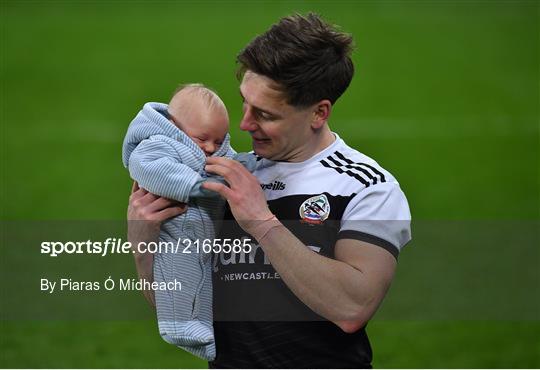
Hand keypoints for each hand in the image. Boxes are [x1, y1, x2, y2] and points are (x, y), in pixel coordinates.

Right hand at [127, 182, 186, 306]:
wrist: (138, 245)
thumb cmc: (138, 226)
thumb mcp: (132, 208)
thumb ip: (136, 193)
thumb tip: (140, 177)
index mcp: (133, 198)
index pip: (149, 183)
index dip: (162, 180)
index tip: (174, 177)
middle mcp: (137, 203)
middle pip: (159, 190)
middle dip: (172, 188)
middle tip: (185, 185)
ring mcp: (144, 211)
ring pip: (165, 199)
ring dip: (178, 198)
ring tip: (186, 196)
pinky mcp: (152, 220)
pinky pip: (169, 211)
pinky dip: (179, 209)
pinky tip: (184, 208)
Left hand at [202, 157, 272, 233]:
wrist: (262, 221)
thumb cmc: (257, 209)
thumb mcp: (255, 191)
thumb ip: (246, 184)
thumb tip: (234, 180)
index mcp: (251, 179)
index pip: (237, 164)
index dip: (225, 160)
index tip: (216, 160)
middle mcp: (247, 181)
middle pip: (231, 164)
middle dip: (217, 160)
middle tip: (208, 160)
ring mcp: (241, 189)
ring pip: (226, 172)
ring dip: (214, 168)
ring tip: (206, 168)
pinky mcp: (236, 198)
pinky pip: (221, 187)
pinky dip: (211, 184)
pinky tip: (205, 184)